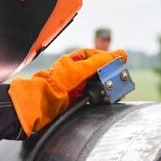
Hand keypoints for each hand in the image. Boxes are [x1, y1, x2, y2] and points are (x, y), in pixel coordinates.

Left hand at [8, 49, 128, 134]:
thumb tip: (117, 55)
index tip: (119, 60)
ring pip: (96, 83)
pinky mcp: (77, 99)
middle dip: (108, 73)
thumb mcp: (78, 70)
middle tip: (119, 76)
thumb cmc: (54, 84)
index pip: (93, 55)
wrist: (41, 105)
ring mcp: (76, 86)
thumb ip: (98, 63)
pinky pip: (94, 95)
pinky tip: (106, 97)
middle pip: (97, 70)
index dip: (106, 57)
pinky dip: (101, 96)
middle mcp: (74, 73)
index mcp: (72, 62)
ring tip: (116, 87)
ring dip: (106, 85)